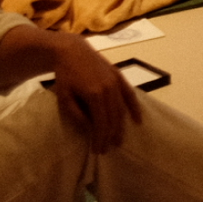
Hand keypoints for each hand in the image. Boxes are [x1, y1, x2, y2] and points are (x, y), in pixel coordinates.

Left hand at [48, 35, 142, 153]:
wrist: (72, 51)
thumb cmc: (65, 76)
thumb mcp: (65, 98)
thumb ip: (77, 115)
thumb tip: (90, 129)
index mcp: (94, 95)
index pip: (101, 123)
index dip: (100, 139)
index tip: (98, 151)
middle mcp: (109, 89)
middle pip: (113, 118)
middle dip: (110, 136)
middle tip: (107, 150)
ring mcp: (116, 82)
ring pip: (122, 109)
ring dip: (121, 127)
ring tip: (118, 141)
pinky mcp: (119, 76)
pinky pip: (130, 94)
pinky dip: (135, 108)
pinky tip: (138, 120)